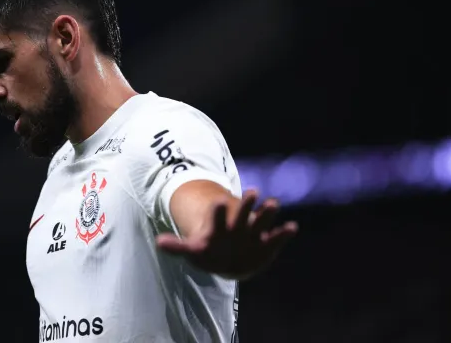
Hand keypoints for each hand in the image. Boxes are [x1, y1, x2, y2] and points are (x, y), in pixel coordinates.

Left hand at [156, 190, 297, 279]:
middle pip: (241, 214)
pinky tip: (292, 227)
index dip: (217, 211)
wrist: (228, 259)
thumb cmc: (209, 251)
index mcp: (219, 227)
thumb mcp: (193, 250)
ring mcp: (252, 234)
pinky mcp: (266, 244)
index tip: (218, 200)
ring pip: (260, 221)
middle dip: (246, 205)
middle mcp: (237, 227)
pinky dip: (283, 233)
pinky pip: (276, 238)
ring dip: (266, 214)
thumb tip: (158, 243)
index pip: (217, 216)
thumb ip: (178, 246)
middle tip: (252, 191)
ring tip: (273, 203)